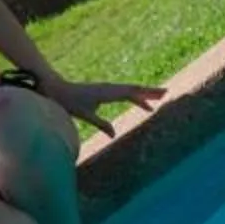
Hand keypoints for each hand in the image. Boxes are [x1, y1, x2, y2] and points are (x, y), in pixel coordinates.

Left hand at [47, 78, 161, 135]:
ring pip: (130, 90)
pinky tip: (138, 101)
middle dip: (150, 92)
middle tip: (166, 94)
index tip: (159, 99)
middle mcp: (110, 88)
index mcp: (108, 93)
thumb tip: (114, 135)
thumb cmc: (70, 103)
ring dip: (144, 93)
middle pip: (134, 89)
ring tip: (158, 98)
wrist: (58, 90)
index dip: (146, 96)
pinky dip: (133, 96)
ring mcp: (108, 88)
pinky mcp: (104, 90)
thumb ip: (101, 124)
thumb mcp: (85, 116)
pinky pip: (123, 92)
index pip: (131, 93)